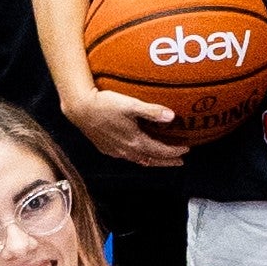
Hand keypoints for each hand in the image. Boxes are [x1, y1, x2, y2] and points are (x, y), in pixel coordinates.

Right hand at [60, 78, 187, 170]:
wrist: (80, 108)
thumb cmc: (104, 104)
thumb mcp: (130, 105)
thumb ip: (151, 111)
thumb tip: (172, 116)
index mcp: (135, 141)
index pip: (160, 151)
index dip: (175, 151)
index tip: (187, 148)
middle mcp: (126, 150)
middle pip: (152, 160)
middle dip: (167, 161)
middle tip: (180, 161)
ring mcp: (115, 151)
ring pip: (139, 160)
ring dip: (153, 160)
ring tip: (162, 159)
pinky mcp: (106, 148)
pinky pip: (127, 157)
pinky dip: (139, 157)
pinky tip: (138, 151)